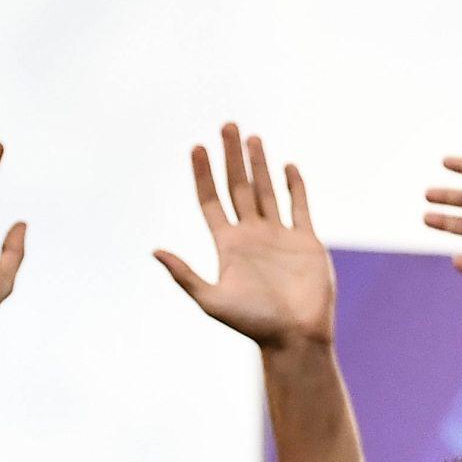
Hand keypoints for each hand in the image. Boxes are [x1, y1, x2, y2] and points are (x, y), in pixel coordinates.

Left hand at [156, 125, 333, 350]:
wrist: (296, 337)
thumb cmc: (253, 324)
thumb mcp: (211, 300)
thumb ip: (184, 274)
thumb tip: (154, 250)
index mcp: (228, 245)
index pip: (211, 200)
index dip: (203, 174)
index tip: (197, 147)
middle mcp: (252, 235)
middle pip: (238, 187)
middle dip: (232, 156)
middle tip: (227, 125)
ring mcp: (280, 236)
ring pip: (267, 191)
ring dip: (260, 164)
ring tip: (253, 138)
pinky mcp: (307, 242)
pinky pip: (300, 207)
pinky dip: (295, 186)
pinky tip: (288, 166)